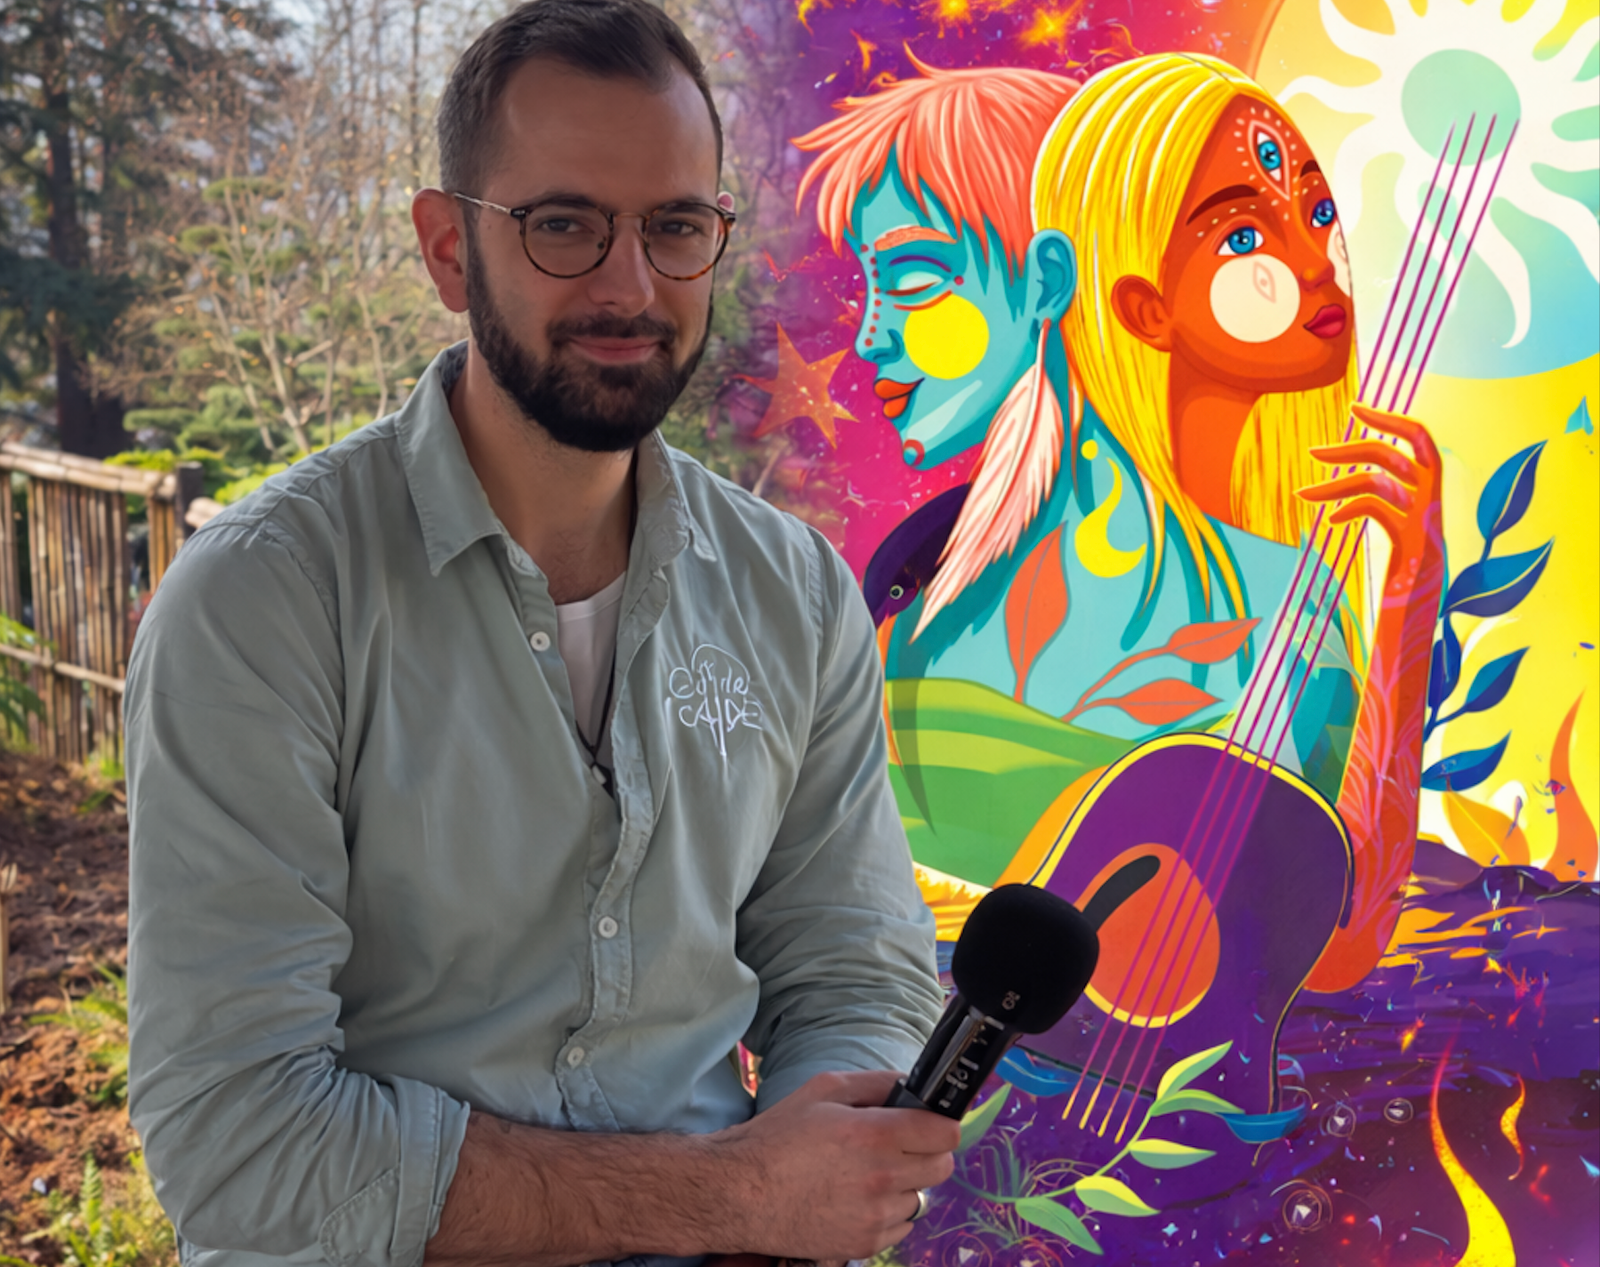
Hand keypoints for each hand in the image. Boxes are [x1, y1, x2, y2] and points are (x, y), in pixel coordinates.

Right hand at [710, 1069, 957, 1260]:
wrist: (741, 1193)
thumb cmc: (779, 1136)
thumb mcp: (823, 1089)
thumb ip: (876, 1083)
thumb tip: (912, 1084)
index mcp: (874, 1134)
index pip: (945, 1132)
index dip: (939, 1124)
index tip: (927, 1123)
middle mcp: (882, 1178)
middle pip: (942, 1167)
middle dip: (927, 1152)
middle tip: (898, 1146)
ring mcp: (875, 1216)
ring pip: (921, 1197)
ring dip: (905, 1184)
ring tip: (867, 1175)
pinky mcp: (865, 1244)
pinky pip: (902, 1226)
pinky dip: (888, 1213)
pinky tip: (857, 1199)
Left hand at [1301, 403, 1442, 592]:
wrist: (1416, 632)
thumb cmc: (1403, 588)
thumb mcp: (1398, 542)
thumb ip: (1389, 511)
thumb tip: (1356, 488)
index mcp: (1433, 500)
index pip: (1421, 440)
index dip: (1390, 420)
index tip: (1356, 408)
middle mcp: (1435, 507)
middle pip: (1395, 455)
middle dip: (1351, 448)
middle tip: (1313, 452)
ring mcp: (1427, 527)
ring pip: (1379, 482)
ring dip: (1335, 484)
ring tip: (1302, 495)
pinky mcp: (1414, 547)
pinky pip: (1378, 509)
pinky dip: (1349, 508)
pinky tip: (1333, 521)